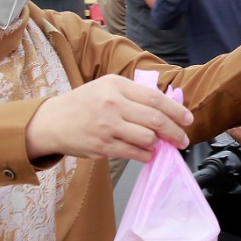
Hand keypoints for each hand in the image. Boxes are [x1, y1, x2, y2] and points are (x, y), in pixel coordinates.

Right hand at [25, 74, 193, 162]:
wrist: (53, 121)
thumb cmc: (84, 103)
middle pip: (156, 120)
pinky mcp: (102, 146)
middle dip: (175, 132)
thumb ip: (134, 95)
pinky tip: (147, 153)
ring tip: (159, 145)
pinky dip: (146, 155)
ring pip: (147, 138)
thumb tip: (168, 108)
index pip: (155, 98)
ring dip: (159, 144)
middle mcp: (113, 104)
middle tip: (182, 139)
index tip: (188, 119)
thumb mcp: (106, 87)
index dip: (176, 111)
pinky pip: (134, 153)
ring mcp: (107, 126)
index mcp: (116, 85)